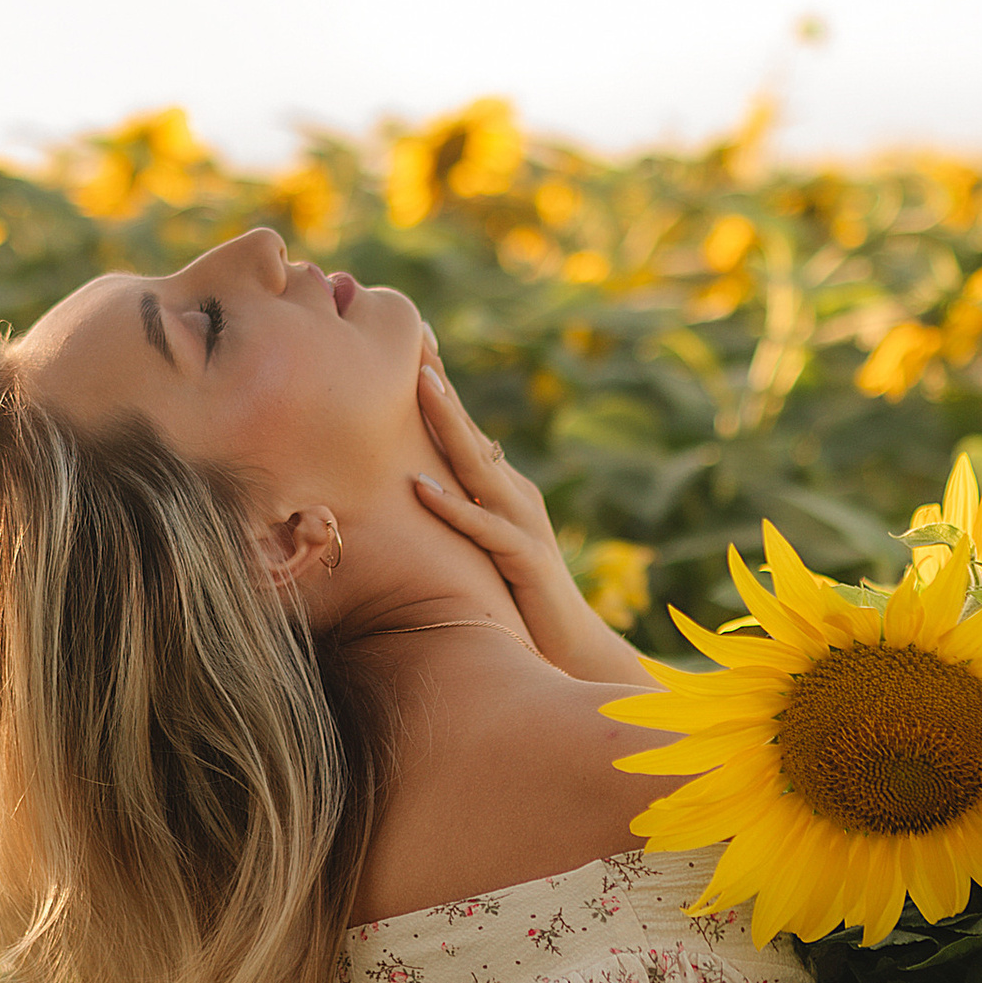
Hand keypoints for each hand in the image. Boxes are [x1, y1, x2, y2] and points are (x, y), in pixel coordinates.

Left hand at [412, 349, 645, 684]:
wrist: (571, 645)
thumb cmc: (515, 595)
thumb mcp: (482, 542)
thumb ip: (458, 508)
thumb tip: (410, 480)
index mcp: (500, 487)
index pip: (464, 427)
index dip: (439, 383)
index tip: (412, 337)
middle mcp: (513, 494)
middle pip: (471, 431)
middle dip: (441, 384)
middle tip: (411, 338)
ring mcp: (521, 523)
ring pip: (479, 466)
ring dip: (450, 424)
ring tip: (422, 385)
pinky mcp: (524, 559)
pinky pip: (482, 528)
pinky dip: (451, 506)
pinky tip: (421, 486)